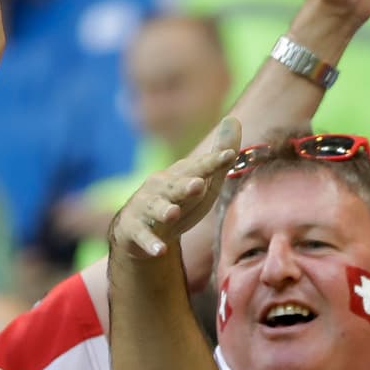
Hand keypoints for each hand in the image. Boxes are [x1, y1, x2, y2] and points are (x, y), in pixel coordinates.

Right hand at [111, 118, 241, 257]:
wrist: (140, 230)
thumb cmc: (179, 202)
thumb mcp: (203, 182)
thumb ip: (218, 157)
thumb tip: (234, 120)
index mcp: (179, 175)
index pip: (199, 168)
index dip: (213, 162)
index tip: (230, 156)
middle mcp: (161, 188)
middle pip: (175, 186)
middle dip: (185, 185)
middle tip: (198, 185)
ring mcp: (146, 208)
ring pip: (155, 208)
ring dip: (164, 210)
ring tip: (173, 212)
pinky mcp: (135, 230)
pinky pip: (144, 237)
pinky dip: (151, 243)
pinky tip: (160, 250)